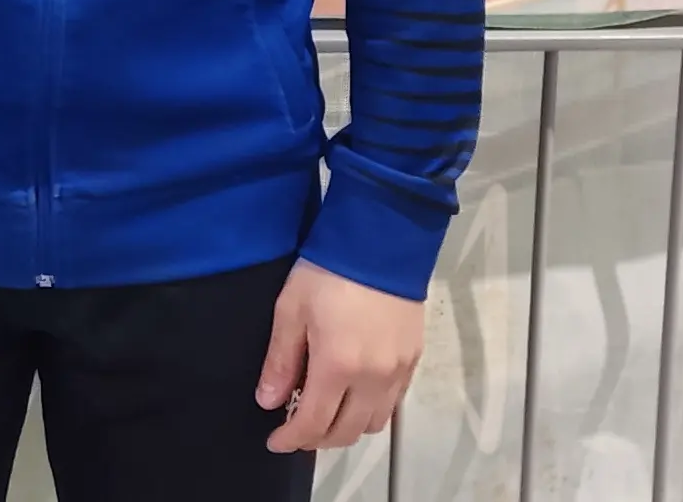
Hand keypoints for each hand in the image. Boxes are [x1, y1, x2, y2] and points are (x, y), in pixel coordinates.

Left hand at [256, 260, 424, 452]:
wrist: (381, 240)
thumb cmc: (327, 271)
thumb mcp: (291, 310)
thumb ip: (281, 361)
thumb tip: (269, 403)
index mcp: (338, 367)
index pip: (314, 423)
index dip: (292, 439)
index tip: (275, 442)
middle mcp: (373, 379)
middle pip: (346, 432)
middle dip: (317, 439)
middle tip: (296, 429)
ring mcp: (398, 371)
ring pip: (373, 424)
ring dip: (346, 428)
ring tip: (324, 413)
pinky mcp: (413, 360)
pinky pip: (392, 404)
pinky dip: (370, 411)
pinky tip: (353, 395)